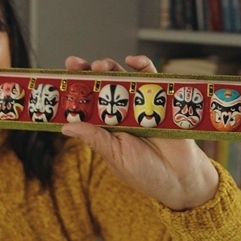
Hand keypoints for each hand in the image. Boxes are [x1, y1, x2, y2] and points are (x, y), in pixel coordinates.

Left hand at [61, 55, 217, 210]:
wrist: (180, 179)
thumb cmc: (145, 173)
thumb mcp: (116, 156)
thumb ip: (94, 139)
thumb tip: (65, 128)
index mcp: (104, 126)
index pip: (85, 104)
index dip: (72, 90)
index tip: (59, 79)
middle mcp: (119, 112)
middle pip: (100, 85)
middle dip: (87, 71)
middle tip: (77, 64)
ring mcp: (139, 104)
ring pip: (121, 78)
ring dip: (110, 67)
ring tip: (102, 66)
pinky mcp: (160, 99)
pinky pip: (151, 78)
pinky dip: (142, 65)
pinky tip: (133, 61)